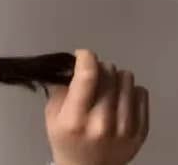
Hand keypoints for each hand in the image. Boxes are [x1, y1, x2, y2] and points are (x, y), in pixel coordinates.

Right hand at [45, 49, 148, 164]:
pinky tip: (120, 98)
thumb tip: (75, 66)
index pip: (87, 76)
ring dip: (115, 78)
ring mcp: (124, 128)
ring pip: (126, 79)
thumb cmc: (67, 139)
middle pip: (108, 73)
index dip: (86, 57)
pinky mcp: (141, 131)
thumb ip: (61, 89)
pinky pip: (141, 93)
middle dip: (98, 68)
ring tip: (107, 87)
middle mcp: (101, 123)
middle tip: (93, 76)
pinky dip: (130, 91)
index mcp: (75, 119)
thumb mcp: (52, 116)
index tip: (83, 54)